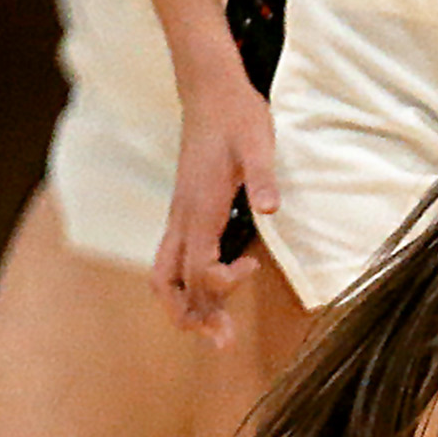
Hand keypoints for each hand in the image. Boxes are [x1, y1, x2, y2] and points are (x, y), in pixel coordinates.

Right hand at [155, 75, 281, 343]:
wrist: (211, 92)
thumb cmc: (238, 117)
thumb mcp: (258, 142)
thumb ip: (261, 177)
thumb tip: (270, 208)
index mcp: (199, 208)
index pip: (196, 265)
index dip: (220, 282)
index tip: (252, 267)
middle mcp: (183, 218)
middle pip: (170, 282)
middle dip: (192, 316)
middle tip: (222, 343)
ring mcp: (180, 217)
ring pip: (167, 275)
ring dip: (187, 307)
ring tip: (215, 332)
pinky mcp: (186, 213)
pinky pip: (175, 260)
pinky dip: (187, 286)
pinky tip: (212, 295)